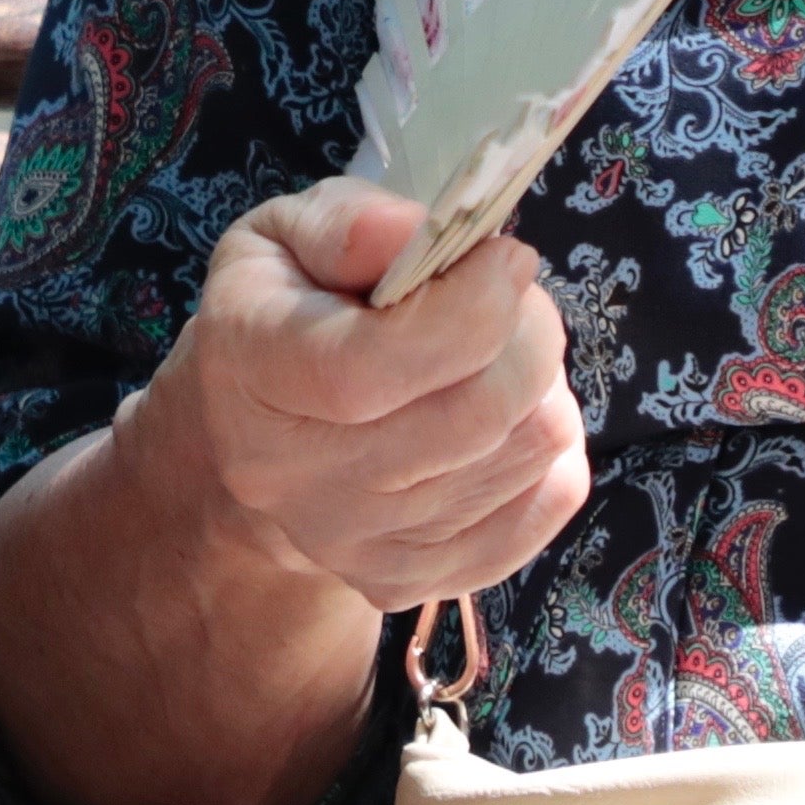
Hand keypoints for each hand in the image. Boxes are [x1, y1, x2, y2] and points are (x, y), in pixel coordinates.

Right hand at [122, 181, 589, 614]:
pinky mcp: (413, 579)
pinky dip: (552, 449)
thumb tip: (422, 235)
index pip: (370, 368)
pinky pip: (546, 504)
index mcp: (251, 372)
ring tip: (498, 356)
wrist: (252, 442)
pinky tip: (506, 417)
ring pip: (526, 453)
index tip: (509, 257)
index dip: (468, 310)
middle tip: (514, 297)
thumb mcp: (284, 238)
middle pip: (472, 415)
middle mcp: (294, 476)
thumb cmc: (284, 313)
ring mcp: (356, 544)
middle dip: (528, 335)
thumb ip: (348, 225)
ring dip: (542, 386)